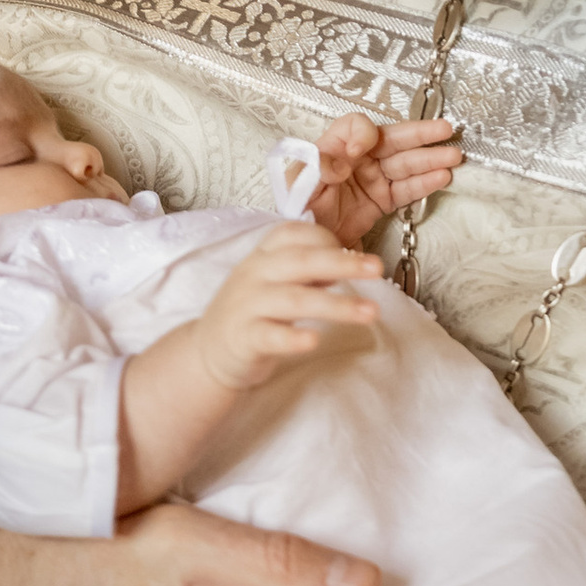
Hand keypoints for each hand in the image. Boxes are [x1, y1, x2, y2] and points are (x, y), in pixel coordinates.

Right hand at [198, 226, 381, 392]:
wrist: (208, 351)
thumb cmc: (251, 313)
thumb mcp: (275, 282)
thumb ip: (307, 271)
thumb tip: (348, 262)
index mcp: (263, 256)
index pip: (294, 234)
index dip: (327, 239)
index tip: (356, 252)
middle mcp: (254, 274)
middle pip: (302, 261)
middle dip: (343, 262)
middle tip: (377, 268)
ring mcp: (247, 306)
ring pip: (295, 299)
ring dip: (336, 305)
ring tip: (370, 313)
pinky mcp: (243, 338)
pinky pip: (270, 336)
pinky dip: (292, 338)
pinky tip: (314, 340)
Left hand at [306, 109, 464, 247]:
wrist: (304, 249)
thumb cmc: (295, 214)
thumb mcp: (299, 188)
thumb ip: (318, 167)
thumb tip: (341, 158)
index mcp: (332, 149)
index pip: (355, 127)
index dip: (362, 134)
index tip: (359, 150)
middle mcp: (356, 159)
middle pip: (391, 140)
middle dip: (419, 135)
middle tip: (443, 130)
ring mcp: (371, 179)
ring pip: (404, 163)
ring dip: (430, 159)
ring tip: (453, 156)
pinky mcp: (381, 201)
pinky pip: (406, 189)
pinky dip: (425, 183)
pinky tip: (441, 177)